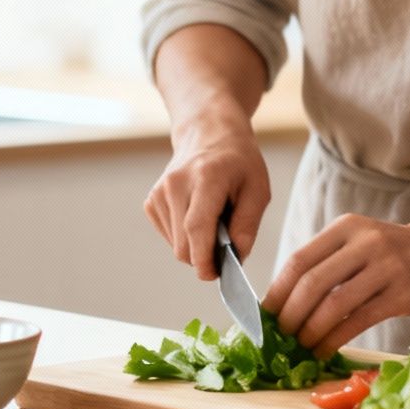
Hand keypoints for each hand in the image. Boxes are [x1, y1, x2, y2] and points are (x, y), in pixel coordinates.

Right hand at [144, 124, 270, 281]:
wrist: (209, 133)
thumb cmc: (238, 162)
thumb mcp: (258, 189)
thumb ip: (248, 225)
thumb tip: (236, 257)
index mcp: (206, 177)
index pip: (196, 227)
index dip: (204, 258)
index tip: (214, 275)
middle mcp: (176, 184)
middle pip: (183, 243)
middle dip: (205, 256)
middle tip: (227, 246)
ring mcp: (159, 192)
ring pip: (175, 244)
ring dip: (196, 245)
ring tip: (214, 219)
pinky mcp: (151, 200)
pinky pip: (168, 236)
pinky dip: (184, 237)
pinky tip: (197, 215)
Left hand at [262, 215, 409, 355]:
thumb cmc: (391, 251)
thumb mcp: (358, 241)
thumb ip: (326, 262)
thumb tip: (282, 301)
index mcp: (345, 228)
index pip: (299, 260)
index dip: (276, 290)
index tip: (263, 314)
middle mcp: (364, 243)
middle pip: (312, 283)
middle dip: (290, 315)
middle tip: (279, 336)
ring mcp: (385, 267)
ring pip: (334, 304)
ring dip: (311, 330)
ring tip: (301, 345)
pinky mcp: (401, 294)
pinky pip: (358, 320)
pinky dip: (335, 339)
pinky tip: (324, 349)